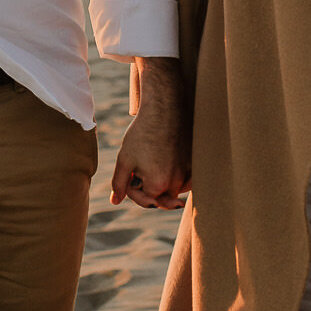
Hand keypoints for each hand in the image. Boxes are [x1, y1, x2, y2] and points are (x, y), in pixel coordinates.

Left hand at [109, 57, 189, 210]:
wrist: (165, 109)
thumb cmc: (142, 133)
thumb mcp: (125, 159)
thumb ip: (119, 183)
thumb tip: (116, 201)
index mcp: (158, 185)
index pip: (144, 199)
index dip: (133, 189)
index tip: (129, 173)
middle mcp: (177, 183)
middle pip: (161, 198)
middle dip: (149, 189)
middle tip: (141, 172)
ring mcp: (188, 173)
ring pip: (174, 189)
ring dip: (163, 184)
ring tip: (153, 166)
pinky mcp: (195, 163)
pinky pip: (187, 180)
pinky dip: (178, 178)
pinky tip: (168, 166)